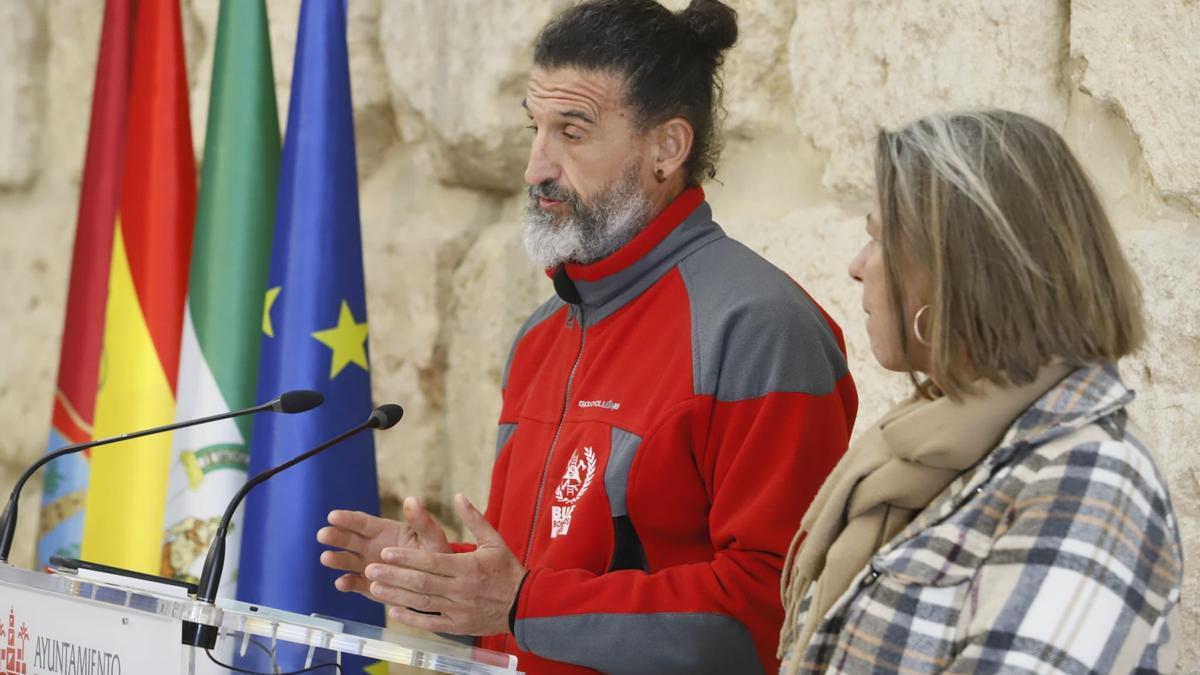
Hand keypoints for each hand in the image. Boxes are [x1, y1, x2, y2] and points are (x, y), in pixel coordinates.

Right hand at [317, 496, 450, 601]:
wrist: (436, 583)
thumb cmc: (434, 554)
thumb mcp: (432, 537)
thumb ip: (421, 521)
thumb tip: (412, 500)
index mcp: (384, 531)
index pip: (362, 522)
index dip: (348, 519)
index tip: (333, 516)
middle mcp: (371, 547)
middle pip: (349, 539)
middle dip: (335, 536)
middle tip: (323, 534)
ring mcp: (368, 566)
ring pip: (347, 561)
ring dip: (336, 559)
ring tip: (326, 558)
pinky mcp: (368, 586)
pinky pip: (355, 583)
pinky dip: (347, 584)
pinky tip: (341, 583)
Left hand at [366, 493, 526, 635]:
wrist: (525, 605)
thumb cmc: (508, 570)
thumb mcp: (494, 541)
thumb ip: (474, 519)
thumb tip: (458, 496)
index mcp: (468, 567)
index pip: (431, 561)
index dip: (406, 557)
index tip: (385, 552)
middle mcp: (461, 589)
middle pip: (422, 582)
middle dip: (394, 575)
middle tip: (371, 568)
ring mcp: (458, 610)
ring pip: (422, 602)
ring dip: (396, 595)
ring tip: (374, 586)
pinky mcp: (458, 626)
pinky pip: (431, 623)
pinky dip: (411, 619)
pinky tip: (393, 612)